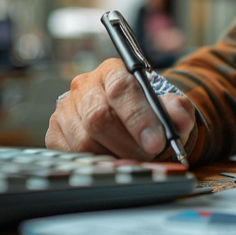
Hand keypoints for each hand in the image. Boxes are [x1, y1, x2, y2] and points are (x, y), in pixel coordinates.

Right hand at [45, 58, 195, 159]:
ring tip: (133, 158)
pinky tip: (112, 160)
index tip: (156, 142)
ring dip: (113, 156)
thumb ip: (177, 109)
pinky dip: (96, 163)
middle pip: (99, 117)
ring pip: (84, 141)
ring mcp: (66, 109)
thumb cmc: (146, 111)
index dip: (139, 117)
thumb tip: (181, 121)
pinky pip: (71, 155)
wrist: (125, 118)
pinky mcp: (55, 132)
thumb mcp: (167, 106)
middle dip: (128, 144)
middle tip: (148, 157)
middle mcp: (84, 86)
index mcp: (113, 71)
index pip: (121, 88)